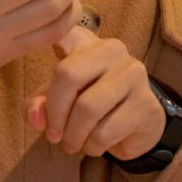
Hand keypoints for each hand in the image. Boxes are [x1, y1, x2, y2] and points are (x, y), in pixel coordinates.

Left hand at [25, 26, 165, 160]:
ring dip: (73, 135)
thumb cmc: (91, 105)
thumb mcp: (58, 101)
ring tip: (71, 144)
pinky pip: (106, 131)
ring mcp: (133, 75)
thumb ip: (39, 105)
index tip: (50, 49)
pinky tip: (94, 145)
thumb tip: (36, 119)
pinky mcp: (146, 104)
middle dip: (55, 113)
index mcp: (87, 42)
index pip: (62, 35)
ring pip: (88, 108)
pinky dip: (92, 146)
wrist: (138, 127)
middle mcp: (112, 50)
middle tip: (53, 136)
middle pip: (68, 75)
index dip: (51, 41)